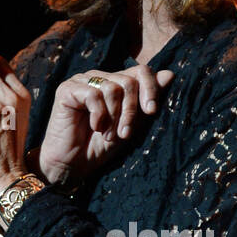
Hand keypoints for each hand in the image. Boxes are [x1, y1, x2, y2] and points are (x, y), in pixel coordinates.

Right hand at [38, 62, 174, 188]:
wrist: (73, 165)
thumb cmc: (101, 146)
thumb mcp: (132, 126)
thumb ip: (147, 102)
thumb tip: (169, 74)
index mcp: (117, 84)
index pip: (141, 71)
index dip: (150, 89)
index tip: (152, 111)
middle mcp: (101, 78)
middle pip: (129, 81)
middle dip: (131, 111)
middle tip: (124, 134)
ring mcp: (83, 81)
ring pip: (113, 88)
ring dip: (114, 117)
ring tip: (108, 135)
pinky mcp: (67, 89)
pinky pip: (93, 94)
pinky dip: (98, 114)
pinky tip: (94, 127)